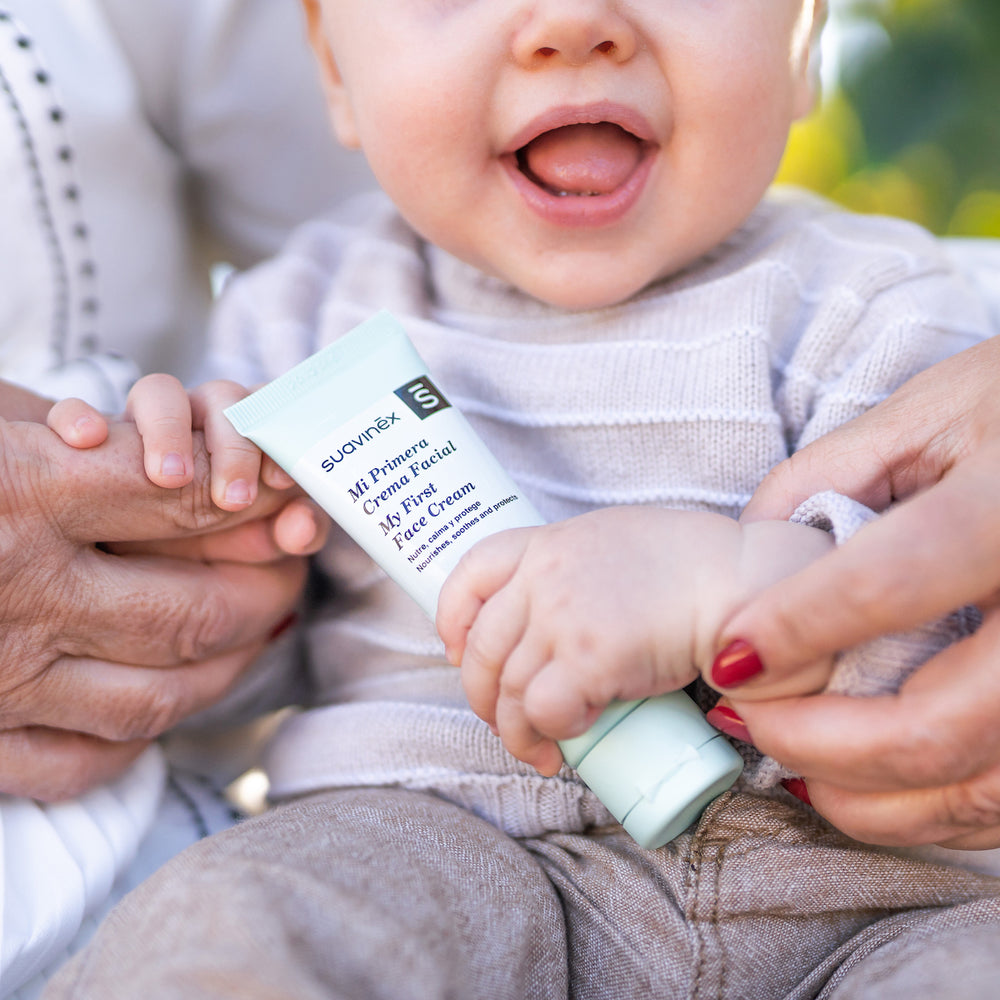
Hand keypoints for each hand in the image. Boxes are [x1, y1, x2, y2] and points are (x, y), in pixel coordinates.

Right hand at [0, 418, 308, 800]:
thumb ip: (51, 429)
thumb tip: (160, 452)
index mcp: (14, 494)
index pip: (179, 498)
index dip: (251, 497)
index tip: (284, 494)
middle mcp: (12, 591)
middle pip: (191, 605)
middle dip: (264, 586)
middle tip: (294, 566)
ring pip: (157, 693)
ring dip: (228, 667)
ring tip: (260, 632)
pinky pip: (81, 761)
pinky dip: (140, 738)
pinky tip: (167, 704)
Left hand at [438, 507, 830, 774]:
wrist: (747, 580)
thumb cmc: (700, 568)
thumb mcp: (619, 543)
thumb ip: (580, 569)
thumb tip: (558, 622)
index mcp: (552, 541)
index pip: (472, 571)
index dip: (452, 619)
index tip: (457, 650)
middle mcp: (546, 574)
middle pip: (481, 647)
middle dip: (483, 697)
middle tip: (506, 724)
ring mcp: (562, 614)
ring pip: (506, 689)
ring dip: (515, 732)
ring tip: (540, 751)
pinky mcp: (589, 657)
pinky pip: (544, 711)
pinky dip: (548, 736)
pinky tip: (567, 748)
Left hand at [717, 338, 999, 846]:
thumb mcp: (929, 414)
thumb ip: (828, 477)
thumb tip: (748, 546)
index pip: (893, 583)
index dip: (799, 630)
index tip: (728, 657)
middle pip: (944, 723)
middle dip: (823, 743)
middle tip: (746, 722)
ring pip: (984, 787)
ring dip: (871, 801)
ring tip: (792, 768)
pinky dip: (930, 811)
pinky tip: (866, 787)